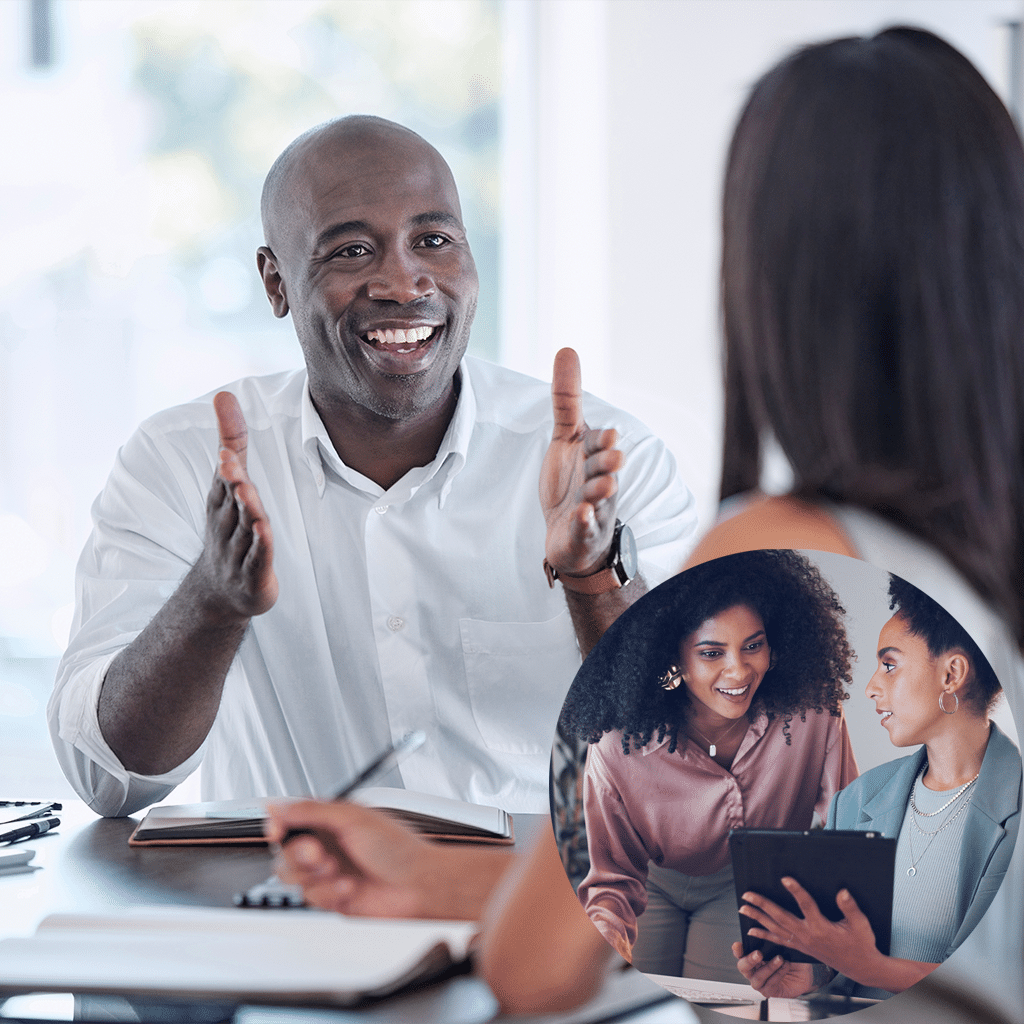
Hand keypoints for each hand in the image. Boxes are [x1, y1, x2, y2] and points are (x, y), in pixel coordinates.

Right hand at [194, 392, 277, 619]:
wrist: (220, 592)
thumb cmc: (230, 527)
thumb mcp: (230, 484)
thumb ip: (232, 440)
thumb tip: (223, 394)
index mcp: (222, 502)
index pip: (223, 480)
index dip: (226, 465)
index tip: (225, 448)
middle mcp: (226, 524)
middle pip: (231, 500)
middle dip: (230, 481)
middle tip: (229, 462)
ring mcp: (238, 550)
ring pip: (243, 526)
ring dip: (246, 508)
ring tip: (246, 490)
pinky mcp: (253, 573)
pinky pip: (257, 556)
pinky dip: (259, 544)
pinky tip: (262, 530)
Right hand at [266, 800, 445, 918]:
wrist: (417, 885)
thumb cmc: (398, 848)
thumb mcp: (352, 818)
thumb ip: (311, 811)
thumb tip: (277, 805)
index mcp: (331, 819)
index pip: (291, 818)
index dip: (278, 824)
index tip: (277, 831)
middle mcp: (327, 844)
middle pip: (285, 850)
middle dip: (299, 854)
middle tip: (319, 854)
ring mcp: (328, 872)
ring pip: (293, 876)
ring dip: (315, 875)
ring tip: (338, 870)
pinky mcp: (331, 897)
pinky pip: (310, 897)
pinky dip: (329, 892)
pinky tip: (350, 886)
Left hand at [540, 348, 623, 575]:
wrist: (570, 533)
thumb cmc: (572, 481)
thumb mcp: (567, 438)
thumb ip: (568, 399)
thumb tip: (567, 349)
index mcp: (594, 458)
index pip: (598, 445)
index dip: (602, 442)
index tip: (610, 434)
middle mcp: (598, 481)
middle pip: (603, 471)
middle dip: (607, 465)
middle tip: (613, 458)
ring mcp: (593, 509)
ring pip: (598, 500)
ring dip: (598, 494)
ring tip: (595, 490)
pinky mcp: (582, 532)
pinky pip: (585, 528)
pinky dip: (583, 523)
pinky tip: (579, 516)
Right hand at [731, 942, 816, 996]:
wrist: (805, 972)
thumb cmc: (792, 957)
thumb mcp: (782, 944)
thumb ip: (772, 939)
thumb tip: (765, 930)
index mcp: (753, 956)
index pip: (740, 953)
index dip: (737, 950)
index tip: (738, 945)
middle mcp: (754, 969)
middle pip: (743, 967)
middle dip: (749, 960)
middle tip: (758, 953)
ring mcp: (761, 982)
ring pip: (756, 978)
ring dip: (768, 968)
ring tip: (779, 959)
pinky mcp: (769, 991)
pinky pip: (769, 985)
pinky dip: (778, 975)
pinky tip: (785, 967)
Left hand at [739, 878, 879, 979]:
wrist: (860, 967)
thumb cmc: (861, 944)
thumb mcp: (860, 924)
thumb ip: (850, 907)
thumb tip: (842, 892)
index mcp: (822, 927)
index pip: (806, 905)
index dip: (795, 891)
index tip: (785, 878)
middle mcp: (808, 935)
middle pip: (781, 917)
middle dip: (762, 905)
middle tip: (747, 894)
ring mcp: (802, 942)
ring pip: (775, 928)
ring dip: (758, 918)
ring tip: (743, 908)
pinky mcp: (800, 948)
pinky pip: (778, 940)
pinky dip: (764, 934)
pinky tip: (752, 930)